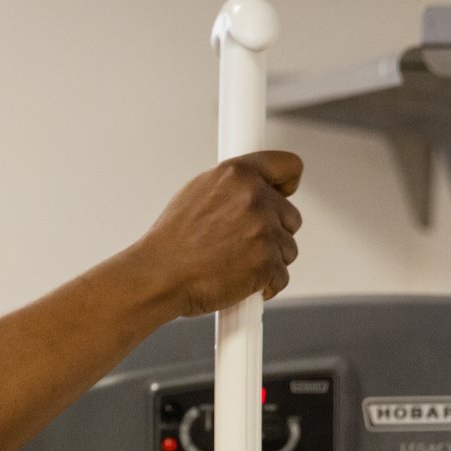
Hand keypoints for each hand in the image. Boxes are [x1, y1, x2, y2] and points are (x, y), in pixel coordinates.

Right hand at [123, 151, 303, 318]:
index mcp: (237, 174)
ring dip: (269, 260)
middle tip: (243, 244)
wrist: (159, 276)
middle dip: (274, 232)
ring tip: (235, 264)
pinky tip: (239, 282)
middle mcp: (254, 197)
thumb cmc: (171, 242)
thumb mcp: (196, 193)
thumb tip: (252, 187)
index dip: (287, 183)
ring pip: (288, 249)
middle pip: (291, 216)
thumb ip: (231, 186)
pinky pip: (282, 276)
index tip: (284, 194)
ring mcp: (263, 230)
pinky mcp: (267, 263)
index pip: (288, 165)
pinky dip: (265, 285)